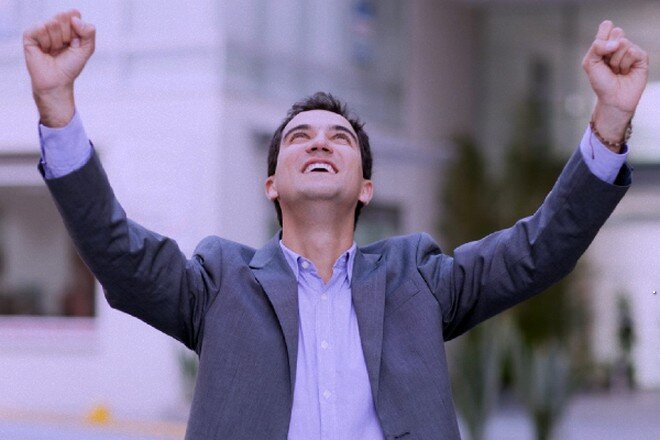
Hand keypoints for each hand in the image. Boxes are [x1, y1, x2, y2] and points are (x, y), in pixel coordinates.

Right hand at [23, 10, 95, 126]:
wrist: (57, 82)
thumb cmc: (70, 66)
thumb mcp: (86, 49)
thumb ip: (89, 32)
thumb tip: (75, 19)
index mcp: (68, 25)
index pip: (74, 15)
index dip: (77, 30)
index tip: (75, 44)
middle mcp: (54, 24)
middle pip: (63, 16)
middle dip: (67, 35)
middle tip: (63, 48)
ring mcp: (41, 29)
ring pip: (52, 23)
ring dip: (56, 41)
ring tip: (53, 51)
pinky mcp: (29, 35)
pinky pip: (40, 28)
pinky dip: (46, 42)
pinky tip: (44, 50)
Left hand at [582, 21, 648, 149]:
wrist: (613, 99)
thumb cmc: (601, 82)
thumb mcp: (590, 63)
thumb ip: (597, 47)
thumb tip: (616, 42)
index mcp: (606, 44)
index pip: (607, 26)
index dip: (603, 35)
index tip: (600, 51)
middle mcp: (620, 45)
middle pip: (616, 32)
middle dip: (608, 51)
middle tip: (608, 65)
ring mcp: (631, 50)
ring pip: (623, 43)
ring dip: (616, 61)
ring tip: (617, 71)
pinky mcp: (641, 57)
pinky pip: (632, 52)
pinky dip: (626, 64)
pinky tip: (626, 72)